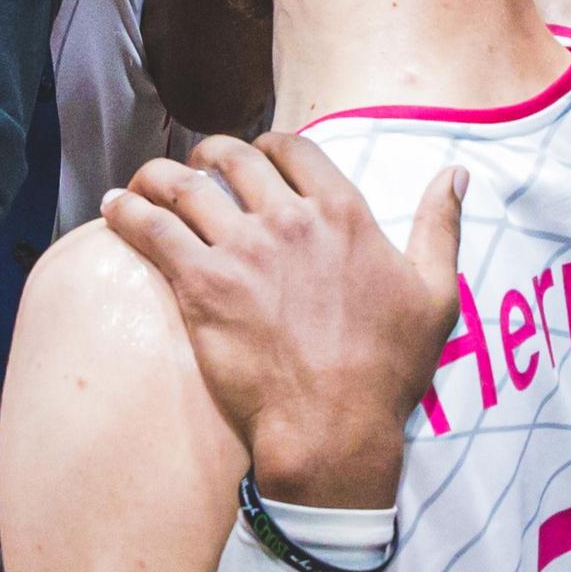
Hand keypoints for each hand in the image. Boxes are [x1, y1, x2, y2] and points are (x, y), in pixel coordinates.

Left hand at [103, 133, 461, 507]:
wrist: (333, 426)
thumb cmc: (387, 370)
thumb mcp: (435, 293)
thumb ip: (441, 226)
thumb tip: (456, 174)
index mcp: (343, 213)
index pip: (293, 149)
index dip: (267, 144)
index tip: (254, 155)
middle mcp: (290, 219)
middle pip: (234, 158)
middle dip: (210, 156)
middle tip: (197, 169)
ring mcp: (243, 250)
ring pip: (186, 185)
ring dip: (161, 175)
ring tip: (146, 182)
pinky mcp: (202, 285)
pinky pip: (152, 229)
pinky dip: (128, 210)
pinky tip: (114, 205)